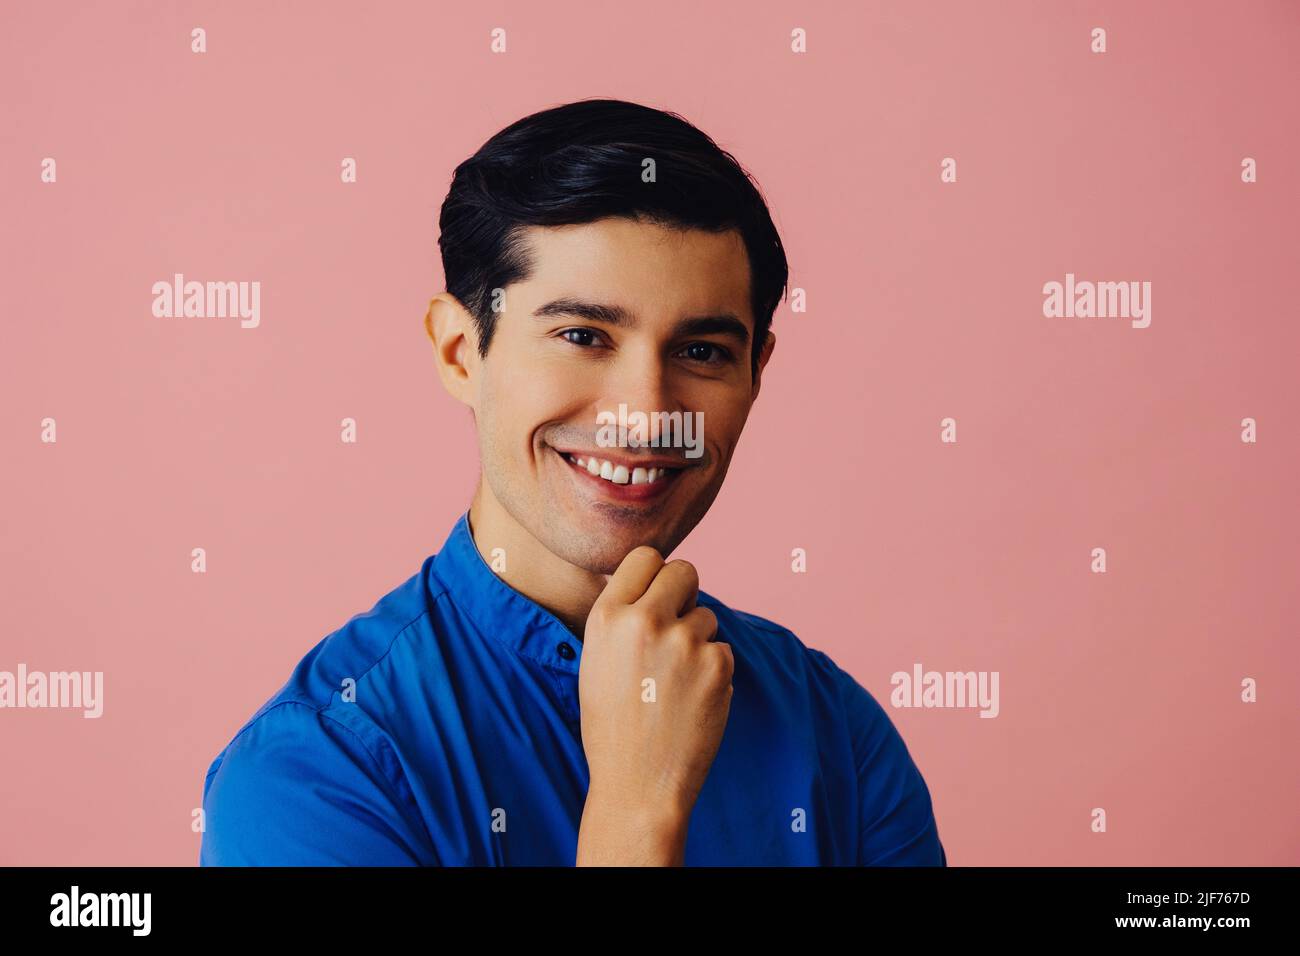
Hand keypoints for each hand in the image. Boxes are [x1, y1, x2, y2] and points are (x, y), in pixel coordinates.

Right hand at [575, 546, 733, 864]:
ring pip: (706, 616)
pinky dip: (713, 671)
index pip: (645, 557)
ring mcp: (684, 641)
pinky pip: (722, 649)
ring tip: (673, 684)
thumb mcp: (597, 661)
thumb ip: (622, 618)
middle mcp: (645, 621)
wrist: (637, 785)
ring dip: (698, 641)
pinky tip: (691, 701)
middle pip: (684, 570)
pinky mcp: (717, 664)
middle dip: (685, 593)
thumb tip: (653, 582)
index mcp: (607, 616)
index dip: (655, 574)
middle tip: (677, 627)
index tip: (657, 593)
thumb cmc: (613, 725)